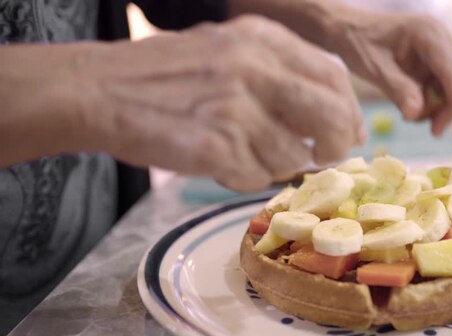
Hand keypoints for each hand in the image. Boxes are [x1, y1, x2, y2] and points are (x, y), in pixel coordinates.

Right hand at [0, 16, 363, 190]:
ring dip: (276, 165)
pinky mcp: (217, 145)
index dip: (350, 110)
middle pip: (331, 116)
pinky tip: (218, 160)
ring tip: (241, 152)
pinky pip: (255, 177)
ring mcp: (236, 106)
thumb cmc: (166, 75)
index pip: (333, 76)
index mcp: (261, 39)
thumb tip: (335, 114)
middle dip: (335, 145)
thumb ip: (280, 73)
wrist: (98, 89)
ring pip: (292, 156)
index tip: (351, 133)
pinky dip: (243, 177)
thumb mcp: (228, 50)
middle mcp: (254, 67)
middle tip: (322, 158)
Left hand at [323, 10, 451, 135]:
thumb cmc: (358, 43)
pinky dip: (432, 102)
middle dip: (449, 107)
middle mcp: (439, 38)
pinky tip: (413, 109)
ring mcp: (439, 49)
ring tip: (414, 118)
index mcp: (427, 33)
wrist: (348, 31)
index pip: (451, 69)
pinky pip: (442, 86)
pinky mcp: (434, 61)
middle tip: (433, 131)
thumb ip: (398, 90)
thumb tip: (416, 114)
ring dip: (440, 107)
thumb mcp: (375, 68)